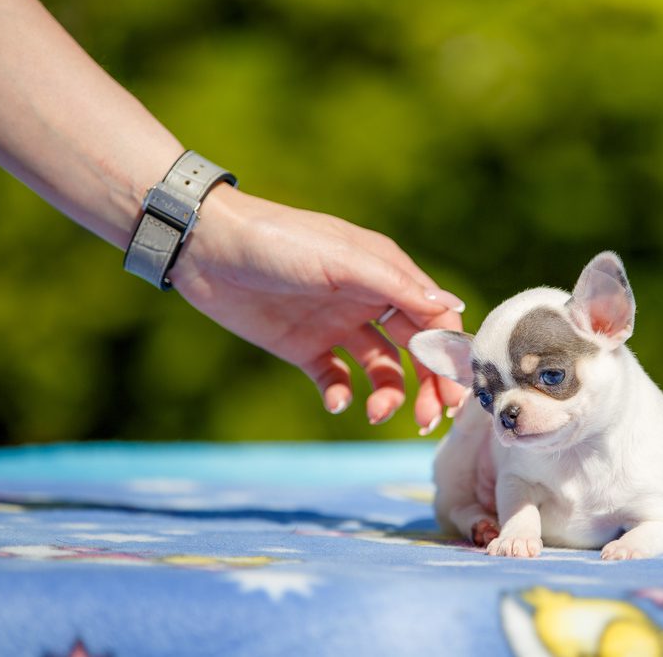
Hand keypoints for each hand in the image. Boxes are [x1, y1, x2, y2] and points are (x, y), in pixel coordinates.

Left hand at [169, 185, 465, 430]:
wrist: (206, 249)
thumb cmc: (280, 242)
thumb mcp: (342, 260)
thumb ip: (396, 286)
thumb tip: (453, 309)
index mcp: (386, 274)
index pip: (435, 319)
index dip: (451, 355)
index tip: (456, 393)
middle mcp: (369, 301)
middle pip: (416, 350)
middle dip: (430, 386)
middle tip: (427, 421)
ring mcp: (338, 325)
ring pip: (382, 370)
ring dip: (389, 396)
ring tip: (374, 413)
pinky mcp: (305, 347)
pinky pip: (338, 379)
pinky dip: (344, 396)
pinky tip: (337, 402)